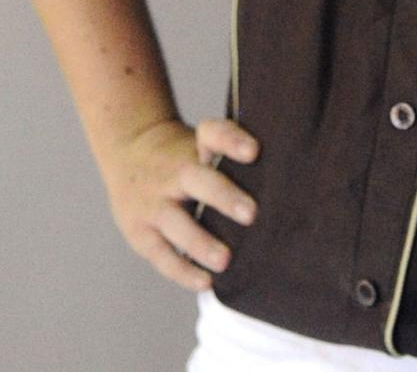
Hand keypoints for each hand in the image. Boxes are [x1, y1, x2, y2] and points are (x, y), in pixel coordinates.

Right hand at [99, 117, 259, 289]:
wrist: (127, 150)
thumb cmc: (183, 154)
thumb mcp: (200, 143)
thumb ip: (233, 156)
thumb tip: (289, 179)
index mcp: (194, 147)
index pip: (213, 134)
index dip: (232, 141)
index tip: (255, 151)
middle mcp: (173, 172)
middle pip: (197, 180)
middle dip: (224, 197)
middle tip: (252, 214)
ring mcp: (153, 202)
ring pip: (176, 222)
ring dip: (201, 242)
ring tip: (226, 260)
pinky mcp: (140, 231)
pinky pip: (161, 254)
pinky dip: (183, 270)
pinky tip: (206, 282)